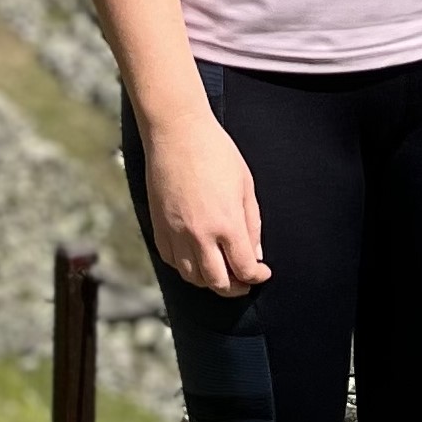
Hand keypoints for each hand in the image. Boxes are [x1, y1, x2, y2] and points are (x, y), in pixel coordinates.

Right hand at [143, 109, 270, 295]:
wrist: (176, 133)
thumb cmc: (215, 152)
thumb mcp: (246, 186)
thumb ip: (252, 224)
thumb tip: (255, 254)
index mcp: (227, 223)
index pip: (244, 268)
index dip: (257, 276)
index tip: (262, 272)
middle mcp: (199, 234)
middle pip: (218, 282)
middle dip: (236, 288)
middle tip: (244, 281)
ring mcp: (175, 233)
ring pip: (192, 278)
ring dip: (210, 281)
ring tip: (222, 272)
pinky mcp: (159, 228)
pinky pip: (172, 262)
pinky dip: (186, 268)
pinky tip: (198, 259)